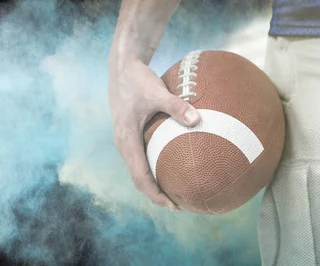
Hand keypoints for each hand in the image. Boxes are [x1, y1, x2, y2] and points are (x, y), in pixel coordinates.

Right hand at [109, 58, 200, 210]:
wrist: (121, 68)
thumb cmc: (138, 79)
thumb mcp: (157, 91)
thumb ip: (177, 106)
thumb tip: (198, 120)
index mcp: (126, 139)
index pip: (140, 176)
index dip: (155, 194)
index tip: (173, 205)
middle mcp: (122, 144)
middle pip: (137, 179)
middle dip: (156, 194)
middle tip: (178, 205)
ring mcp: (124, 140)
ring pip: (137, 170)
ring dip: (153, 183)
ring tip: (174, 190)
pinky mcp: (128, 134)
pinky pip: (139, 159)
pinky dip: (152, 168)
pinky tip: (169, 165)